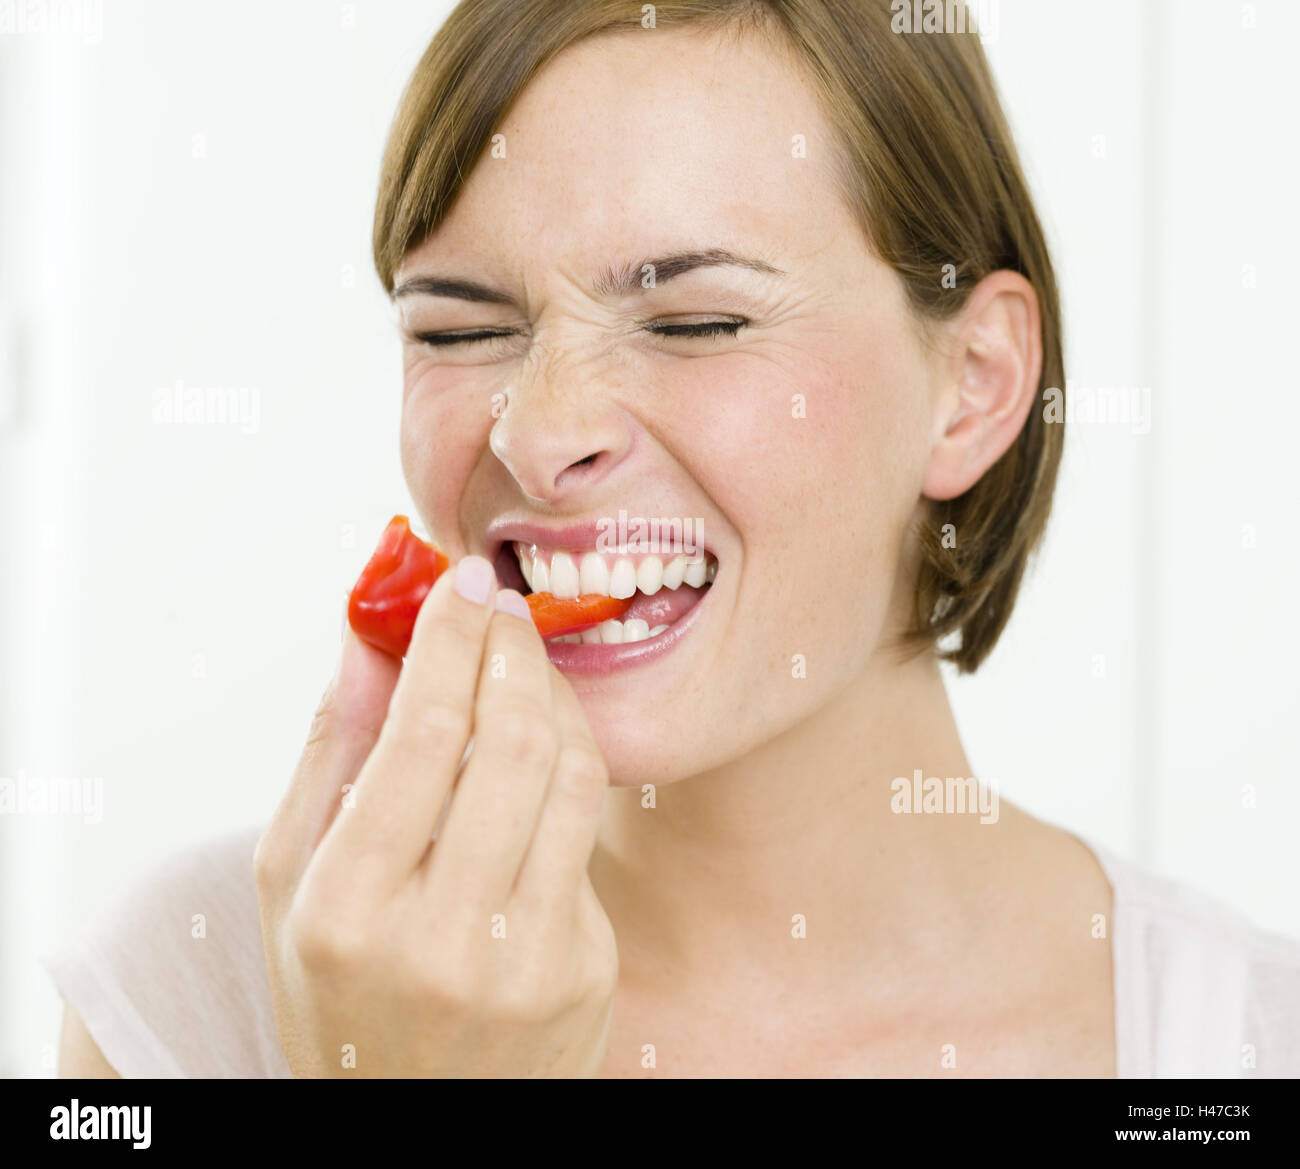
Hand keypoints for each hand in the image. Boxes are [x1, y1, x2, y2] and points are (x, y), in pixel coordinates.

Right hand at [254, 556, 617, 1076]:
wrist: (417, 1121)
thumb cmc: (340, 991)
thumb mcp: (293, 880)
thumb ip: (331, 750)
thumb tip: (368, 629)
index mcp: (345, 909)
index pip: (422, 731)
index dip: (450, 636)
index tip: (459, 580)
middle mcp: (439, 938)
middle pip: (510, 741)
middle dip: (512, 649)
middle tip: (501, 607)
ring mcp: (526, 959)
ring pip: (571, 774)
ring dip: (554, 694)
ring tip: (525, 663)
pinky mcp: (585, 968)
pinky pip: (587, 832)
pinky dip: (569, 762)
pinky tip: (543, 738)